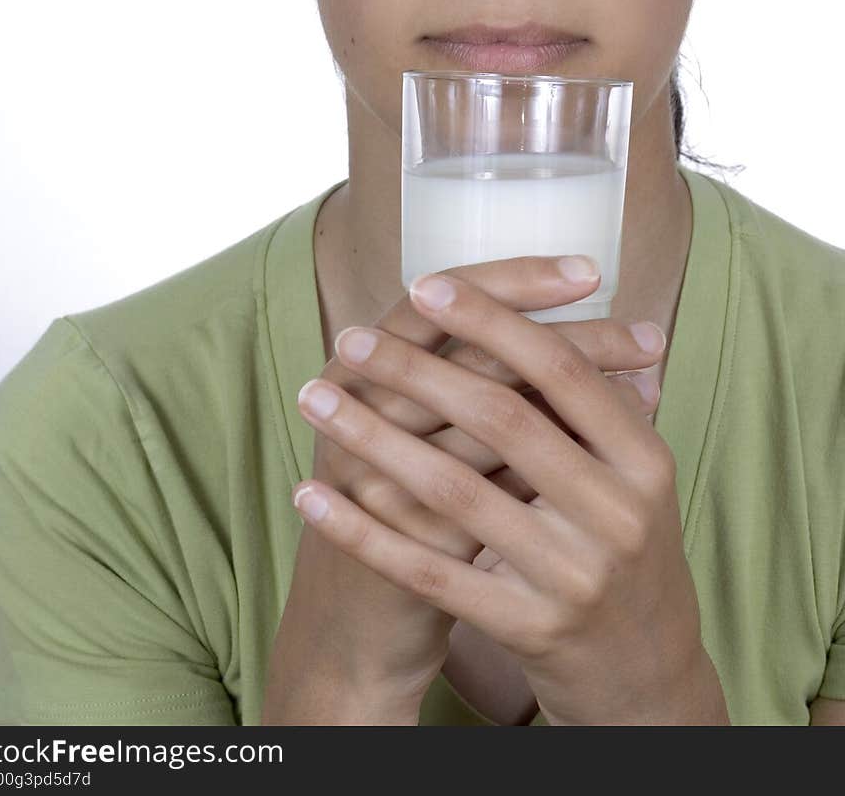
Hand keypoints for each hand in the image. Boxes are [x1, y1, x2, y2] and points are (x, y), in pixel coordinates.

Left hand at [290, 256, 668, 713]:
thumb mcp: (632, 473)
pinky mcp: (528, 628)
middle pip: (502, 420)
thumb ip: (592, 400)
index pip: (561, 371)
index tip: (426, 286)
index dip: (493, 322)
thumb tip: (539, 298)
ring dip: (373, 439)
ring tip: (315, 396)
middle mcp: (615, 514)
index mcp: (643, 460)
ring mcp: (573, 576)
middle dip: (416, 370)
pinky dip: (364, 531)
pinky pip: (429, 573)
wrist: (645, 670)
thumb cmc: (623, 543)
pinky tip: (312, 495)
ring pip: (454, 492)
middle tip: (349, 336)